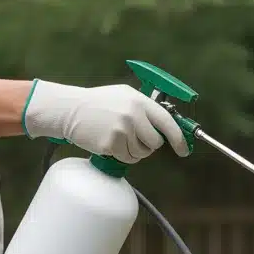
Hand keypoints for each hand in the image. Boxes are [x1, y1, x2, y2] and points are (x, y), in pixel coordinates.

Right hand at [21, 80, 187, 161]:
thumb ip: (145, 108)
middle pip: (155, 142)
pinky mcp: (112, 144)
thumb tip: (168, 125)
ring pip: (142, 153)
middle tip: (134, 138)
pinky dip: (122, 155)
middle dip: (148, 145)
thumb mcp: (124, 95)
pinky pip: (128, 158)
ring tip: (119, 138)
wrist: (70, 110)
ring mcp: (123, 130)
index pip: (168, 122)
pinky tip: (111, 144)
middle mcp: (133, 115)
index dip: (179, 138)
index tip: (184, 150)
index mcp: (139, 101)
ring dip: (134, 151)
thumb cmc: (98, 103)